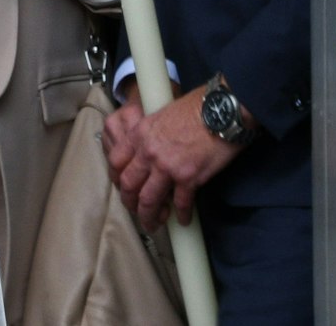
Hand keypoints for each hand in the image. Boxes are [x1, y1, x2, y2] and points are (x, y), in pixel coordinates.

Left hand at [106, 88, 247, 229]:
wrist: (220, 111)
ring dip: (150, 216)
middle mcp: (148, 152)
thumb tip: (148, 154)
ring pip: (149, 199)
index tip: (123, 189)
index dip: (116, 179)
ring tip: (154, 225)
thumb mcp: (160, 115)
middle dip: (130, 203)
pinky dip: (181, 214)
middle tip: (137, 213)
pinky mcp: (189, 178)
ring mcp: (167, 166)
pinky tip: (184, 220)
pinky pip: (180, 203)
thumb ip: (149, 135)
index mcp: (138, 134)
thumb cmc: (194, 109)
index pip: (115, 162)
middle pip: (129, 185)